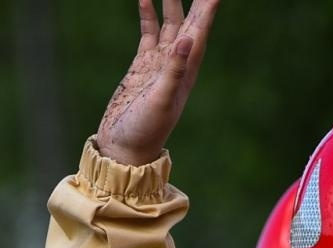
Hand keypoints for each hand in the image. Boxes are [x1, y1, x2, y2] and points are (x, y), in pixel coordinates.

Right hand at [94, 0, 219, 165]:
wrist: (124, 148)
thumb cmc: (144, 131)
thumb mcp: (160, 102)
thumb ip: (173, 71)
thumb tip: (186, 39)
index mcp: (187, 69)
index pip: (201, 29)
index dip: (208, 6)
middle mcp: (178, 62)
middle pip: (191, 20)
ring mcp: (160, 62)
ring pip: (170, 22)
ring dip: (172, 1)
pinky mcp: (142, 65)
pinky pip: (149, 32)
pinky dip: (149, 15)